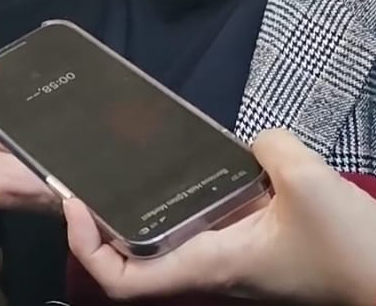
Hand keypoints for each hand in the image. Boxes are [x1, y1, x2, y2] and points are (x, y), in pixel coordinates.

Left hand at [66, 129, 375, 305]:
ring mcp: (227, 261)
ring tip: (118, 165)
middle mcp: (209, 268)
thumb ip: (269, 147)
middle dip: (98, 223)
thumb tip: (253, 142)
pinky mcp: (248, 248)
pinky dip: (179, 204)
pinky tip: (185, 167)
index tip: (74, 204)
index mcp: (208, 265)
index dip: (85, 247)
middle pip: (132, 259)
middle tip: (85, 176)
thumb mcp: (307, 182)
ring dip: (136, 213)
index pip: (123, 280)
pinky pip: (198, 229)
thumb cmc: (352, 248)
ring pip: (162, 243)